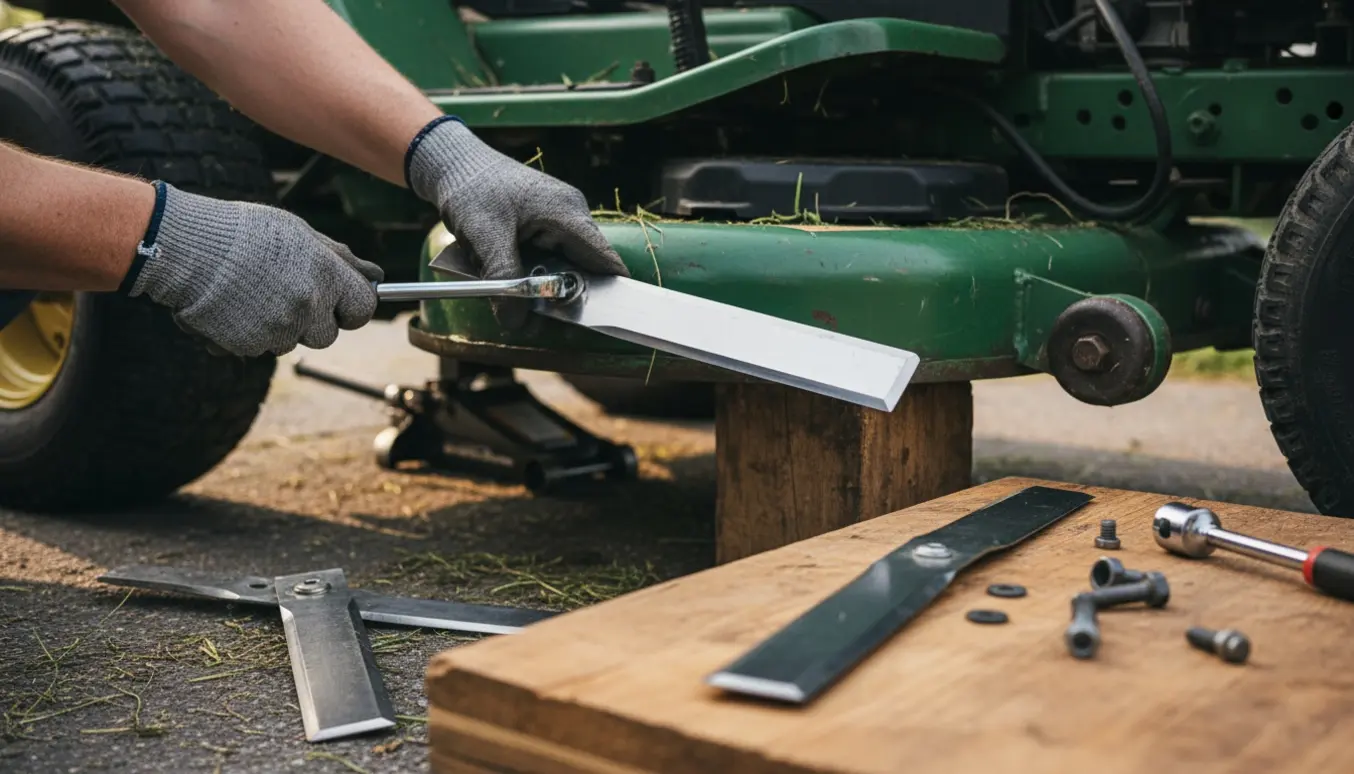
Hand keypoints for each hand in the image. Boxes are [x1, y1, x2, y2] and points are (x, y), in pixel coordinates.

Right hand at [126, 183, 383, 356]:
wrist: (186, 247)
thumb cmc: (244, 232)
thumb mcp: (299, 233)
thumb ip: (341, 259)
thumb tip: (377, 276)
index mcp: (325, 275)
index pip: (364, 308)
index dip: (353, 307)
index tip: (341, 303)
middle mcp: (308, 306)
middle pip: (328, 335)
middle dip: (313, 321)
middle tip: (285, 294)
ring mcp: (279, 329)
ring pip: (291, 341)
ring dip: (278, 326)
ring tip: (251, 293)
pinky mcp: (251, 346)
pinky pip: (260, 348)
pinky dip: (249, 334)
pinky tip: (233, 307)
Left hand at [406, 117, 628, 325]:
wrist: (454, 163)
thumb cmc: (472, 191)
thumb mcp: (486, 238)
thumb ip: (505, 280)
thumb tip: (516, 323)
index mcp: (568, 213)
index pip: (604, 259)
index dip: (608, 291)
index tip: (600, 319)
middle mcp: (571, 214)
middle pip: (583, 267)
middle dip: (563, 293)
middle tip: (538, 316)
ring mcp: (559, 217)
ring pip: (563, 264)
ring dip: (543, 282)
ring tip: (515, 290)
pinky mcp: (544, 222)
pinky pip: (548, 255)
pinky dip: (532, 269)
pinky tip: (510, 270)